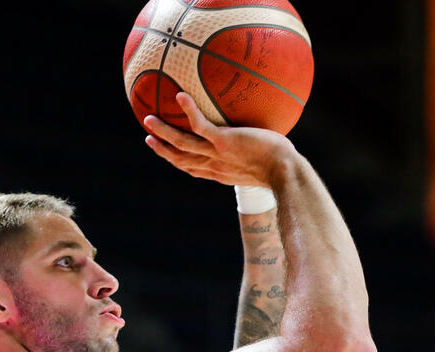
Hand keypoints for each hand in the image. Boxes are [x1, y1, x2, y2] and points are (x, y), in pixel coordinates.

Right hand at [144, 93, 297, 187]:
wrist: (286, 173)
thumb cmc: (283, 168)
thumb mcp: (266, 164)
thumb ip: (257, 153)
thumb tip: (266, 138)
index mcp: (221, 173)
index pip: (194, 169)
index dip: (178, 162)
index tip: (168, 154)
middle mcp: (215, 166)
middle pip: (181, 159)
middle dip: (163, 150)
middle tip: (148, 138)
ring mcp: (217, 154)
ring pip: (182, 144)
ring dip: (163, 132)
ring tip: (148, 119)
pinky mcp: (224, 142)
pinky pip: (200, 126)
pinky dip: (189, 111)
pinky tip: (180, 95)